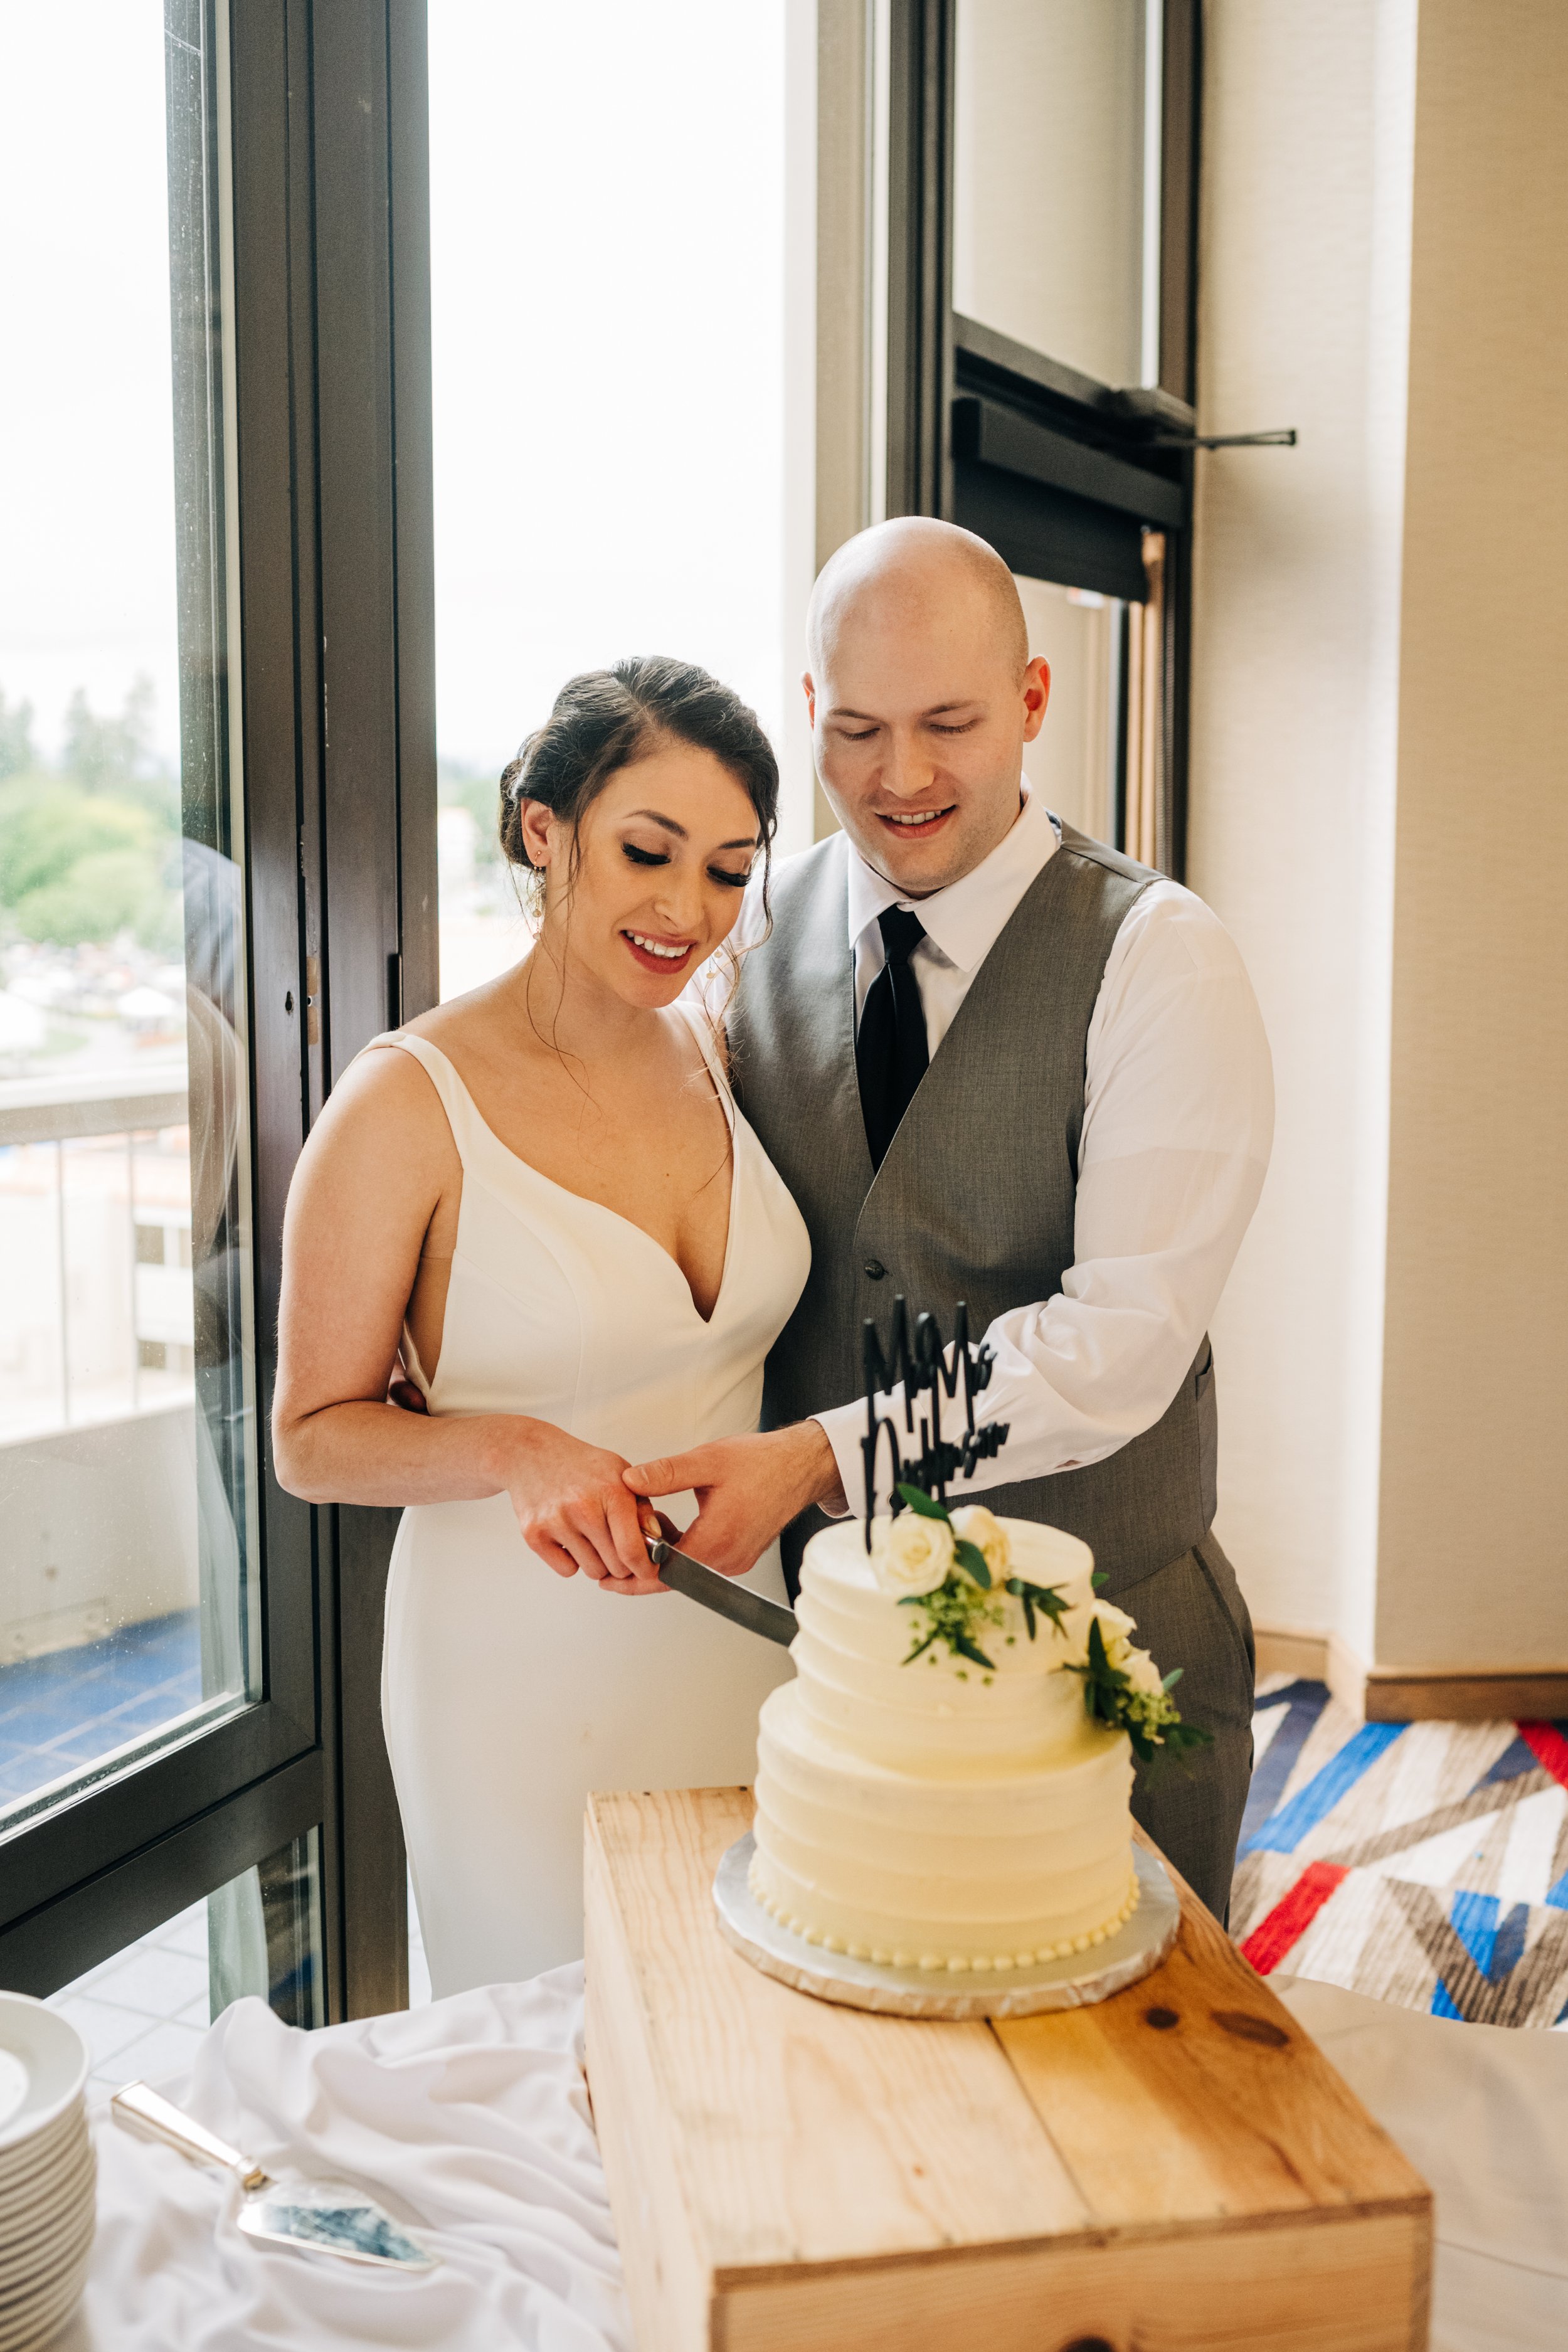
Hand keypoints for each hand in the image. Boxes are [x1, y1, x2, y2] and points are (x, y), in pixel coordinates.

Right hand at [496, 1420, 667, 1593]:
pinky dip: (572, 1561)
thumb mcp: (620, 1474)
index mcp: (612, 1492)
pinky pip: (567, 1570)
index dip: (644, 1567)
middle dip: (621, 1563)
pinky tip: (570, 1537)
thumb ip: (642, 1508)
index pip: (632, 1550)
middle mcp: (583, 1507)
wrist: (531, 1455)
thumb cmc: (582, 1467)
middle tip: (616, 1546)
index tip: (647, 1570)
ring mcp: (556, 1522)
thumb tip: (655, 1543)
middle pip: (615, 1566)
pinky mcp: (534, 1535)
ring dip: (597, 1562)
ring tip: (591, 1536)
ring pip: (592, 1572)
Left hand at [621, 1423, 845, 1576]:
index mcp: (716, 1540)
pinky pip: (702, 1560)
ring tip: (645, 1525)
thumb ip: (664, 1474)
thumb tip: (629, 1481)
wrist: (800, 1466)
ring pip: (687, 1568)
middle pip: (673, 1575)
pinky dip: (682, 1548)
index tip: (609, 1573)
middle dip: (642, 1564)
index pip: (664, 1573)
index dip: (633, 1573)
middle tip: (614, 1554)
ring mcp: (736, 1559)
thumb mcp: (707, 1461)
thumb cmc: (762, 1463)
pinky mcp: (740, 1553)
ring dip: (663, 1553)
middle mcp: (728, 1558)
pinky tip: (670, 1524)